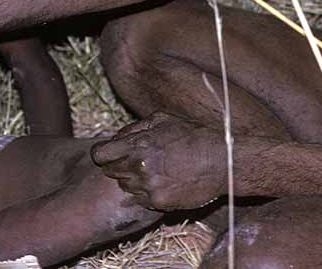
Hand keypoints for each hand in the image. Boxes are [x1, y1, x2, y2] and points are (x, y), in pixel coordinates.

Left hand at [90, 112, 225, 210]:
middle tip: (138, 161)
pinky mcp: (159, 202)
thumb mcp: (163, 119)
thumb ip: (135, 128)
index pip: (99, 155)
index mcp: (138, 144)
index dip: (103, 154)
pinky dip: (147, 193)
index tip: (110, 154)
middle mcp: (139, 166)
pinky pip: (141, 200)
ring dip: (134, 180)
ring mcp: (148, 186)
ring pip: (126, 187)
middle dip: (120, 166)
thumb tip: (116, 137)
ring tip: (155, 171)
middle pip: (110, 172)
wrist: (222, 161)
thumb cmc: (193, 136)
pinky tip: (164, 182)